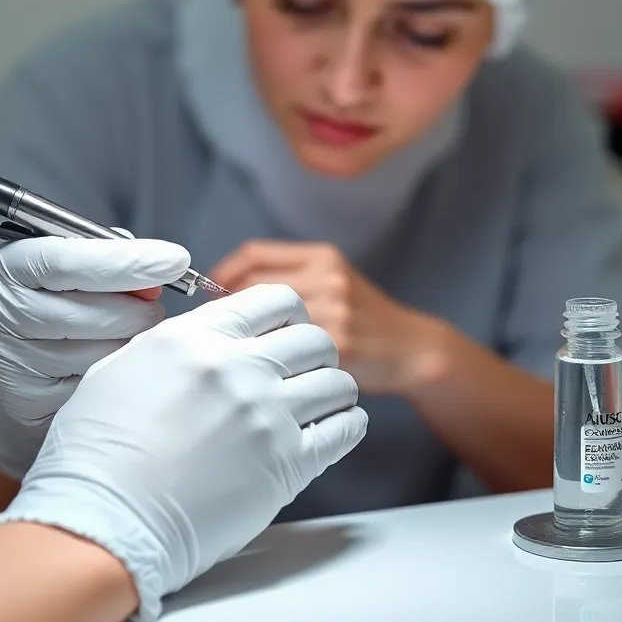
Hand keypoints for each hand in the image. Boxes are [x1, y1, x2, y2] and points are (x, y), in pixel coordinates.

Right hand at [0, 235, 191, 478]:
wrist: (25, 362)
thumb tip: (158, 274)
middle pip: (87, 311)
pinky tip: (119, 370)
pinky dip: (118, 377)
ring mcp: (8, 360)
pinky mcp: (25, 401)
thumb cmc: (63, 299)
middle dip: (138, 310)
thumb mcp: (79, 265)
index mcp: (7, 265)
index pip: (68, 260)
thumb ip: (113, 258)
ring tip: (132, 336)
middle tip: (155, 308)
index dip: (127, 260)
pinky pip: (94, 389)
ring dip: (130, 345)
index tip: (176, 260)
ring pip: (96, 354)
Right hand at [0, 284, 367, 621]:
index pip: (271, 299)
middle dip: (313, 350)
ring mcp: (266, 416)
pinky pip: (344, 430)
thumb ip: (171, 347)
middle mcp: (237, 368)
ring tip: (320, 402)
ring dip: (332, 389)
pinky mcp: (286, 466)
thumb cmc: (96, 454)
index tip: (283, 329)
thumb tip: (199, 341)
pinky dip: (346, 425)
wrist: (104, 521)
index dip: (284, 313)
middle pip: (313, 337)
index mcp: (195, 339)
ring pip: (337, 380)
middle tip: (302, 370)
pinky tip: (333, 429)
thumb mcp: (119, 370)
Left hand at [210, 240, 441, 393]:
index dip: (223, 272)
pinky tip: (270, 367)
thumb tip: (225, 287)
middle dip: (229, 305)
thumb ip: (288, 275)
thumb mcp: (332, 279)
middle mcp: (327, 278)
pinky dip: (271, 357)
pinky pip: (288, 349)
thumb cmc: (364, 315)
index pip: (254, 254)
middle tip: (221, 325)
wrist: (412, 347)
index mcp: (322, 256)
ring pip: (266, 320)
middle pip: (254, 285)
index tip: (209, 290)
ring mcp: (333, 312)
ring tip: (244, 348)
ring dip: (248, 335)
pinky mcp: (339, 346)